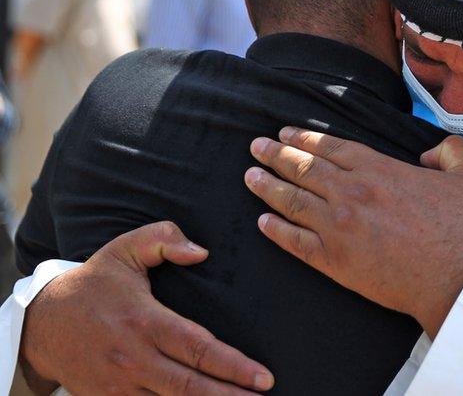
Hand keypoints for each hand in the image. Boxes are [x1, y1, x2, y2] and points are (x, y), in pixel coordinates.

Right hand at [22, 222, 273, 394]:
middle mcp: (134, 358)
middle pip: (191, 386)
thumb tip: (200, 251)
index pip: (198, 349)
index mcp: (144, 322)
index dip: (234, 367)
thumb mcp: (124, 250)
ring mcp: (120, 385)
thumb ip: (163, 239)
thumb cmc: (93, 284)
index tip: (264, 377)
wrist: (41, 324)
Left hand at [245, 128, 462, 336]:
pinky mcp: (335, 262)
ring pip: (293, 201)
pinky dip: (276, 230)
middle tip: (256, 147)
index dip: (304, 137)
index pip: (330, 147)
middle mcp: (352, 193)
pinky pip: (295, 242)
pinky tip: (263, 222)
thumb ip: (450, 149)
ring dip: (268, 186)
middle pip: (303, 168)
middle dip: (276, 154)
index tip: (285, 132)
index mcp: (379, 169)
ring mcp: (339, 228)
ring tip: (249, 176)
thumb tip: (427, 153)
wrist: (457, 280)